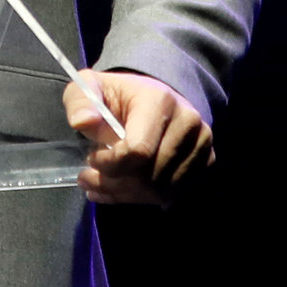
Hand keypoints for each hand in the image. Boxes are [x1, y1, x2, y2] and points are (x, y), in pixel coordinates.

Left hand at [67, 69, 211, 205]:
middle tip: (88, 179)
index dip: (109, 164)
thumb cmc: (118, 96)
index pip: (138, 150)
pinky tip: (122, 189)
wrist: (154, 97)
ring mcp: (202, 144)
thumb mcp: (90, 88)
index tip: (90, 159)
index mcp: (160, 100)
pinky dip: (142, 198)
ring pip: (160, 191)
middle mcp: (188, 122)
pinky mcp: (207, 162)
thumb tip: (83, 123)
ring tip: (101, 186)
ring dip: (125, 194)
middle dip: (112, 183)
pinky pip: (173, 194)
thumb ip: (79, 101)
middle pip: (149, 176)